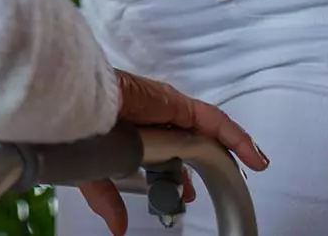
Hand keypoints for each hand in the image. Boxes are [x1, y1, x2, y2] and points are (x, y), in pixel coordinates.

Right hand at [77, 70, 270, 235]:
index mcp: (131, 132)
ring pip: (205, 129)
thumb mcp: (95, 173)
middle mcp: (150, 119)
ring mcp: (164, 110)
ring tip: (250, 166)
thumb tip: (116, 227)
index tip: (183, 194)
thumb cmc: (77, 131)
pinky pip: (213, 120)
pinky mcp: (176, 104)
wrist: (76, 108)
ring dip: (228, 148)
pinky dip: (235, 136)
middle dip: (203, 165)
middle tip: (215, 185)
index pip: (164, 153)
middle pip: (187, 141)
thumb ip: (107, 198)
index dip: (177, 175)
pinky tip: (251, 155)